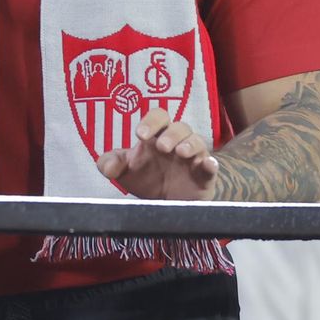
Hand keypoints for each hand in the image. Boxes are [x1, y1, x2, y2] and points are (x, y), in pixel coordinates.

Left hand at [96, 108, 218, 200]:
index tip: (140, 134)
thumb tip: (107, 168)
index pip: (158, 117)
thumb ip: (110, 164)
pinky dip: (211, 164)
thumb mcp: (125, 171)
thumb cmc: (147, 177)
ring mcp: (193, 158)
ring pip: (197, 142)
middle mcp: (177, 143)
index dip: (151, 122)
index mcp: (157, 136)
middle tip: (162, 147)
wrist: (170, 202)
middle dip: (171, 134)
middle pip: (180, 127)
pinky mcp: (205, 176)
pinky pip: (212, 165)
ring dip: (190, 144)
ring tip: (181, 153)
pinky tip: (208, 164)